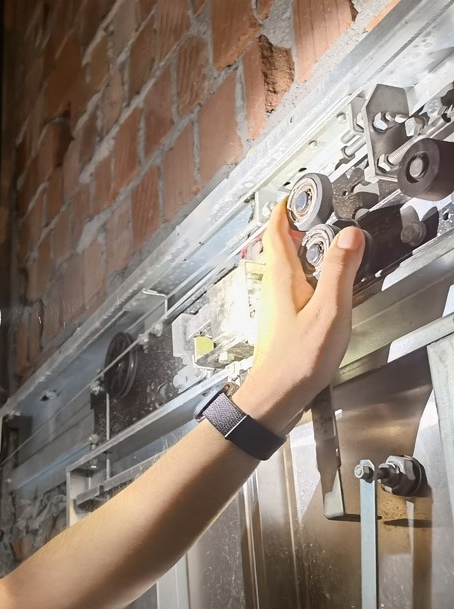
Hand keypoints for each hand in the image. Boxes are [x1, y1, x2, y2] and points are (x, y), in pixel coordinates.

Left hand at [233, 201, 363, 432]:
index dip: (283, 213)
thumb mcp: (329, 309)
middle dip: (292, 229)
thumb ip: (340, 271)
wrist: (275, 395)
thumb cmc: (297, 359)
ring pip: (284, 269)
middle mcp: (273, 289)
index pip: (276, 235)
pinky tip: (318, 286)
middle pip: (278, 249)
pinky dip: (303, 276)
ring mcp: (274, 306)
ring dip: (298, 252)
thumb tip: (350, 236)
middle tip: (309, 214)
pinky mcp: (281, 322)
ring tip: (317, 243)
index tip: (292, 197)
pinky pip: (290, 288)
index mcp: (282, 279)